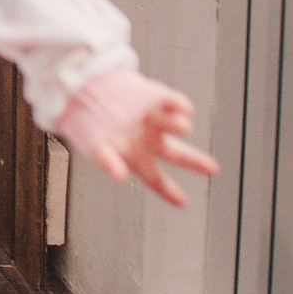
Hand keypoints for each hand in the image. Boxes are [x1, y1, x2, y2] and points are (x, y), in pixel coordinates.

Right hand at [84, 87, 217, 207]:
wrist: (80, 91)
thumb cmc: (87, 123)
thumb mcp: (94, 147)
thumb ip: (107, 162)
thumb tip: (118, 175)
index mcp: (136, 157)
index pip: (156, 179)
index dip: (169, 191)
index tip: (183, 202)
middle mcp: (148, 139)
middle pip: (176, 153)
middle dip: (195, 161)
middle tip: (212, 169)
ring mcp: (152, 118)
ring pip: (172, 124)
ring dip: (178, 125)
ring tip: (183, 125)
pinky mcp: (150, 96)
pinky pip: (169, 100)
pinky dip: (177, 103)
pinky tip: (183, 107)